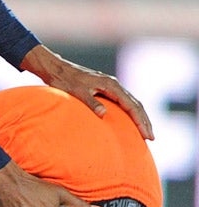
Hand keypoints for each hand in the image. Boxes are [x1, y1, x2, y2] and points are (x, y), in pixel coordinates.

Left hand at [21, 44, 152, 139]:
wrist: (56, 69)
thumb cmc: (65, 81)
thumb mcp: (77, 92)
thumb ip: (91, 103)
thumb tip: (103, 114)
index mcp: (111, 85)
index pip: (132, 105)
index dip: (140, 121)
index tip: (147, 135)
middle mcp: (114, 84)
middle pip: (136, 104)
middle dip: (145, 121)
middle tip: (151, 138)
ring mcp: (110, 86)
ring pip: (131, 102)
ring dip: (139, 117)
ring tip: (145, 132)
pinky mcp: (105, 88)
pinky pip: (123, 101)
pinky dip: (130, 112)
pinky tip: (130, 121)